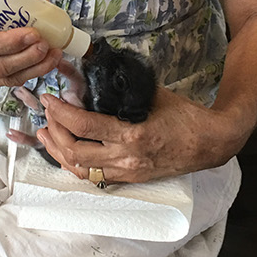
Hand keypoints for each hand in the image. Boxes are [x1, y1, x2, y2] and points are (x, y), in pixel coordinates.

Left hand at [35, 88, 246, 182]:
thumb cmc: (185, 116)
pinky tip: (66, 152)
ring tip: (47, 134)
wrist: (210, 144)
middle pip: (75, 151)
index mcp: (133, 135)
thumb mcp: (154, 96)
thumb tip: (96, 76)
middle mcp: (126, 158)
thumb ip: (125, 91)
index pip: (85, 125)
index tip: (49, 99)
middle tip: (48, 113)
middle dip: (55, 131)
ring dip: (59, 151)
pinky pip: (94, 177)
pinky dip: (75, 164)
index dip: (61, 112)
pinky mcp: (130, 179)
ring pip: (80, 169)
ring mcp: (127, 172)